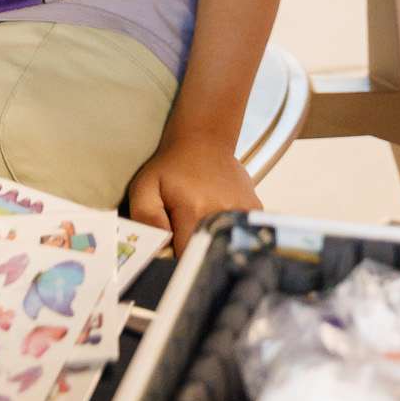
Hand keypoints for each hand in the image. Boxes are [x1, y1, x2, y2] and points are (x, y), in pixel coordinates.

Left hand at [127, 136, 260, 253]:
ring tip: (201, 219)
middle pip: (207, 255)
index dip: (175, 260)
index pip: (186, 258)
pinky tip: (217, 215)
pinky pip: (239, 236)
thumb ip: (146, 220)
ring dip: (211, 242)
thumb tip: (158, 250)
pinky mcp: (255, 209)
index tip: (172, 248)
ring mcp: (243, 210)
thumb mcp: (145, 187)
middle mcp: (223, 212)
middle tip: (185, 230)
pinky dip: (227, 234)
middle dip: (194, 252)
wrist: (204, 140)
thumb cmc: (172, 167)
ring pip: (225, 247)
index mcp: (194, 210)